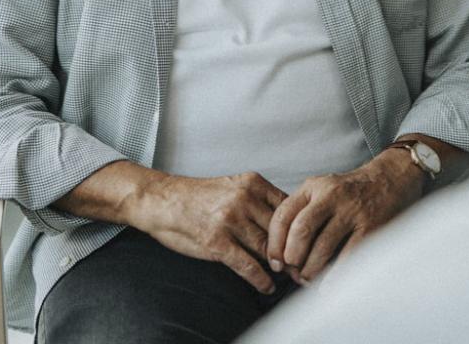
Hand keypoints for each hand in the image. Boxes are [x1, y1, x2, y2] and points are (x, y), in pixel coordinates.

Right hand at [129, 171, 287, 293]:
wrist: (161, 200)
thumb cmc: (197, 197)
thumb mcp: (233, 186)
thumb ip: (258, 200)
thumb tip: (286, 222)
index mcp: (252, 183)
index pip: (289, 208)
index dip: (299, 229)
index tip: (307, 243)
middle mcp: (245, 199)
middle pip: (281, 230)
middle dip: (292, 250)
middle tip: (301, 265)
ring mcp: (231, 220)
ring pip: (267, 249)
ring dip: (279, 267)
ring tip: (286, 277)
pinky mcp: (217, 241)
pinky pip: (247, 265)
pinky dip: (260, 279)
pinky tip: (265, 286)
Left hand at [266, 149, 422, 283]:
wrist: (389, 179)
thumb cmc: (348, 192)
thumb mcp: (321, 190)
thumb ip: (301, 211)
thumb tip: (281, 252)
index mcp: (313, 187)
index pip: (283, 215)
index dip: (274, 243)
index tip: (275, 262)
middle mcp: (331, 196)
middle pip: (301, 230)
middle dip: (292, 258)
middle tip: (291, 273)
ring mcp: (352, 211)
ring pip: (323, 246)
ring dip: (311, 270)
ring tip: (307, 279)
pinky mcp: (371, 226)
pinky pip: (348, 256)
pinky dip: (335, 276)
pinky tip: (327, 286)